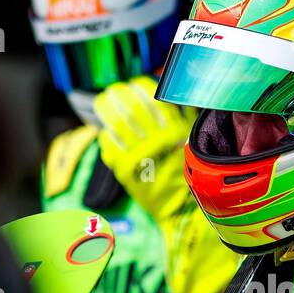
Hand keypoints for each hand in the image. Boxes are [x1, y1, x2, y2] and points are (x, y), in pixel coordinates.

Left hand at [93, 76, 193, 204]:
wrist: (178, 207)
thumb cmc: (183, 171)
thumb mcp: (190, 141)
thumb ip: (183, 117)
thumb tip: (174, 92)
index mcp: (174, 132)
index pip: (154, 99)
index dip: (140, 87)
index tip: (135, 85)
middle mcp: (156, 142)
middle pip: (132, 107)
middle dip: (119, 94)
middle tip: (114, 91)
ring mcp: (139, 156)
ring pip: (116, 124)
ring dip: (107, 109)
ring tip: (104, 102)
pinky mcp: (125, 170)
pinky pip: (109, 145)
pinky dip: (106, 135)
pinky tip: (108, 132)